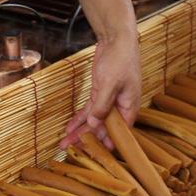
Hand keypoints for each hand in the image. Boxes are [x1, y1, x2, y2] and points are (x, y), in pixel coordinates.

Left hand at [59, 30, 141, 148]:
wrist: (116, 39)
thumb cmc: (120, 60)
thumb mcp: (110, 83)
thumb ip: (102, 105)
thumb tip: (94, 124)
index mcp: (129, 107)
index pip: (119, 132)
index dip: (106, 144)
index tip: (94, 155)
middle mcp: (120, 107)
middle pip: (104, 129)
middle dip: (88, 140)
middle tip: (71, 150)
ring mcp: (109, 100)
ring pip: (94, 121)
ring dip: (80, 131)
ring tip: (65, 143)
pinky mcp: (100, 93)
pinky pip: (89, 110)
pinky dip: (80, 118)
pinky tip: (69, 127)